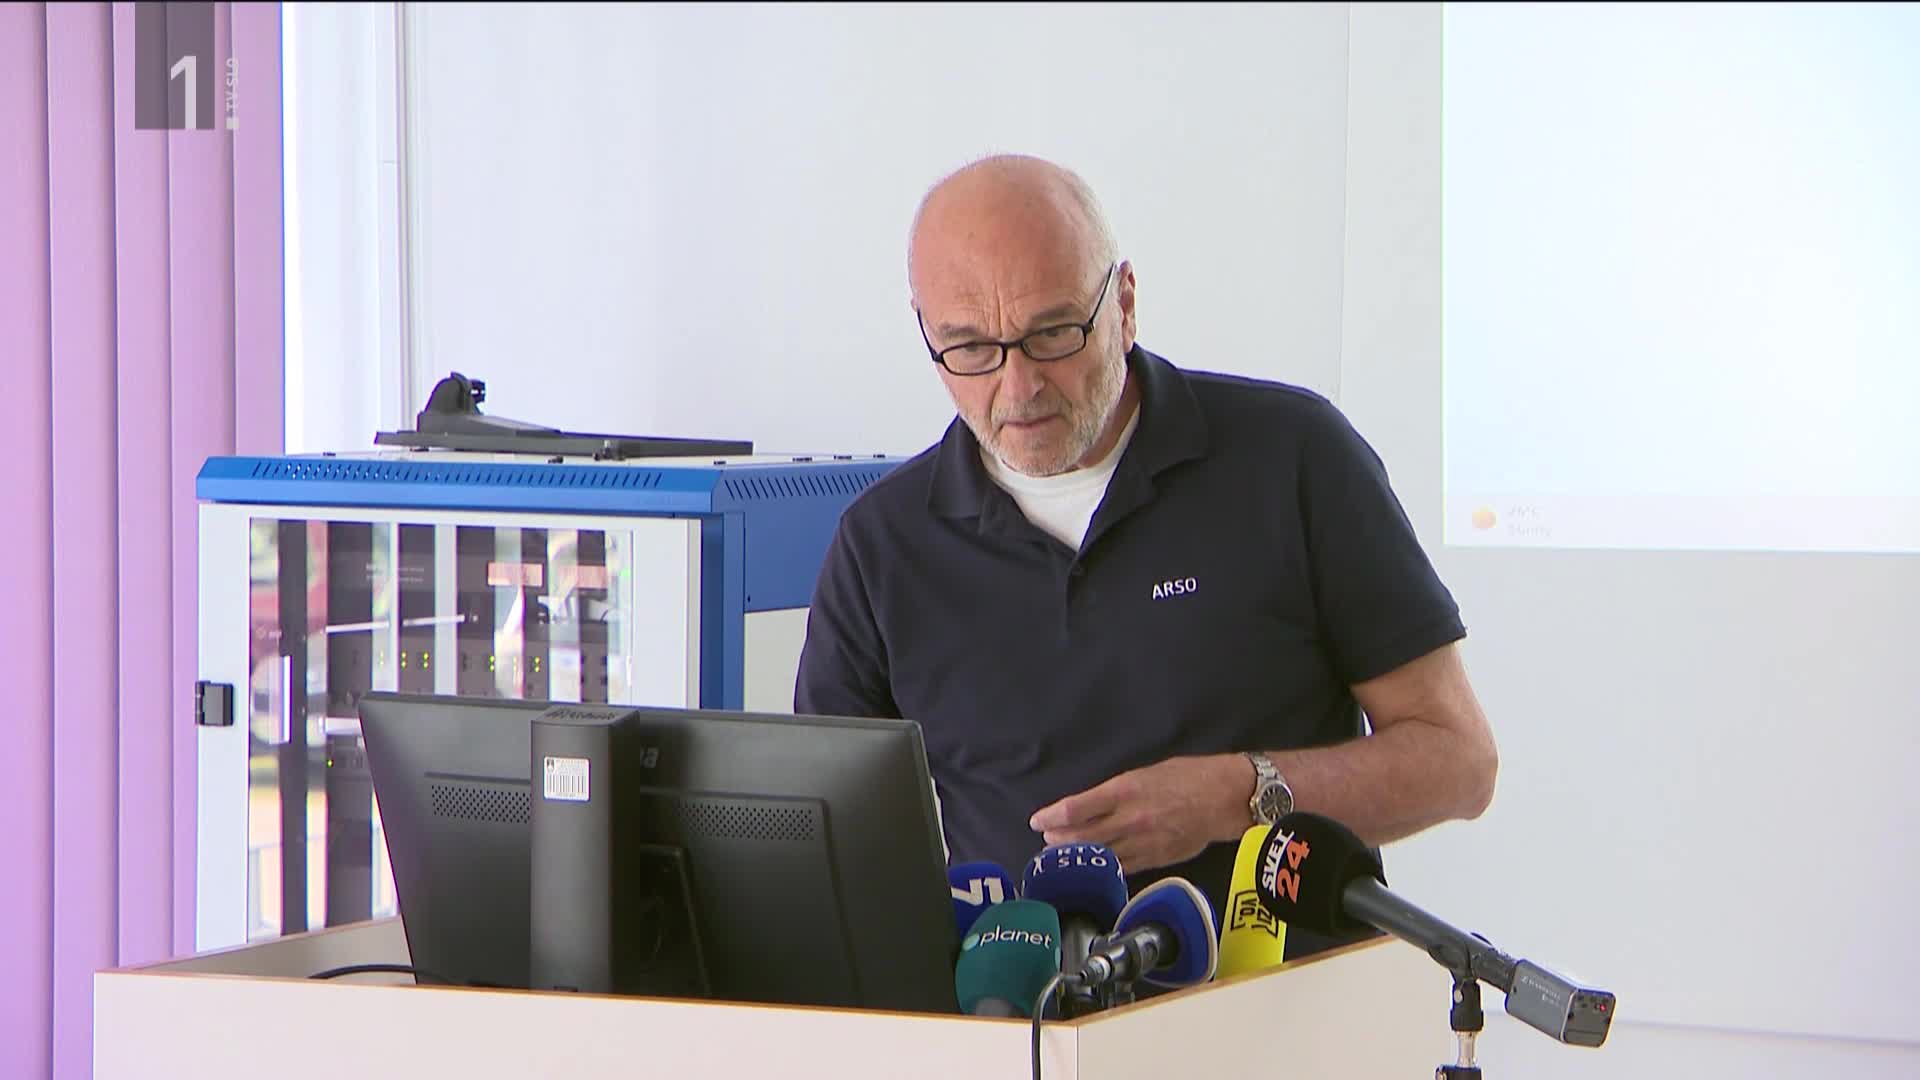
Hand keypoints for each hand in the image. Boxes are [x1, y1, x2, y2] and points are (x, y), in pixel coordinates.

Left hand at [1027, 754, 1250, 873]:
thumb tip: (1094, 806)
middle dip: (1060, 839)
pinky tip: (1094, 867)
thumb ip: (1118, 792)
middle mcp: (1129, 819)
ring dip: (1078, 856)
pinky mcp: (1155, 859)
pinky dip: (1105, 867)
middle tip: (1046, 840)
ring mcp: (1142, 842)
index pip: (1077, 808)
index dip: (1052, 816)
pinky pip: (1123, 867)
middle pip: (1083, 836)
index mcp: (1125, 791)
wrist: (1224, 798)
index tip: (1038, 820)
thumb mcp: (1146, 773)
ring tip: (1063, 855)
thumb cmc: (1188, 777)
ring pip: (1100, 855)